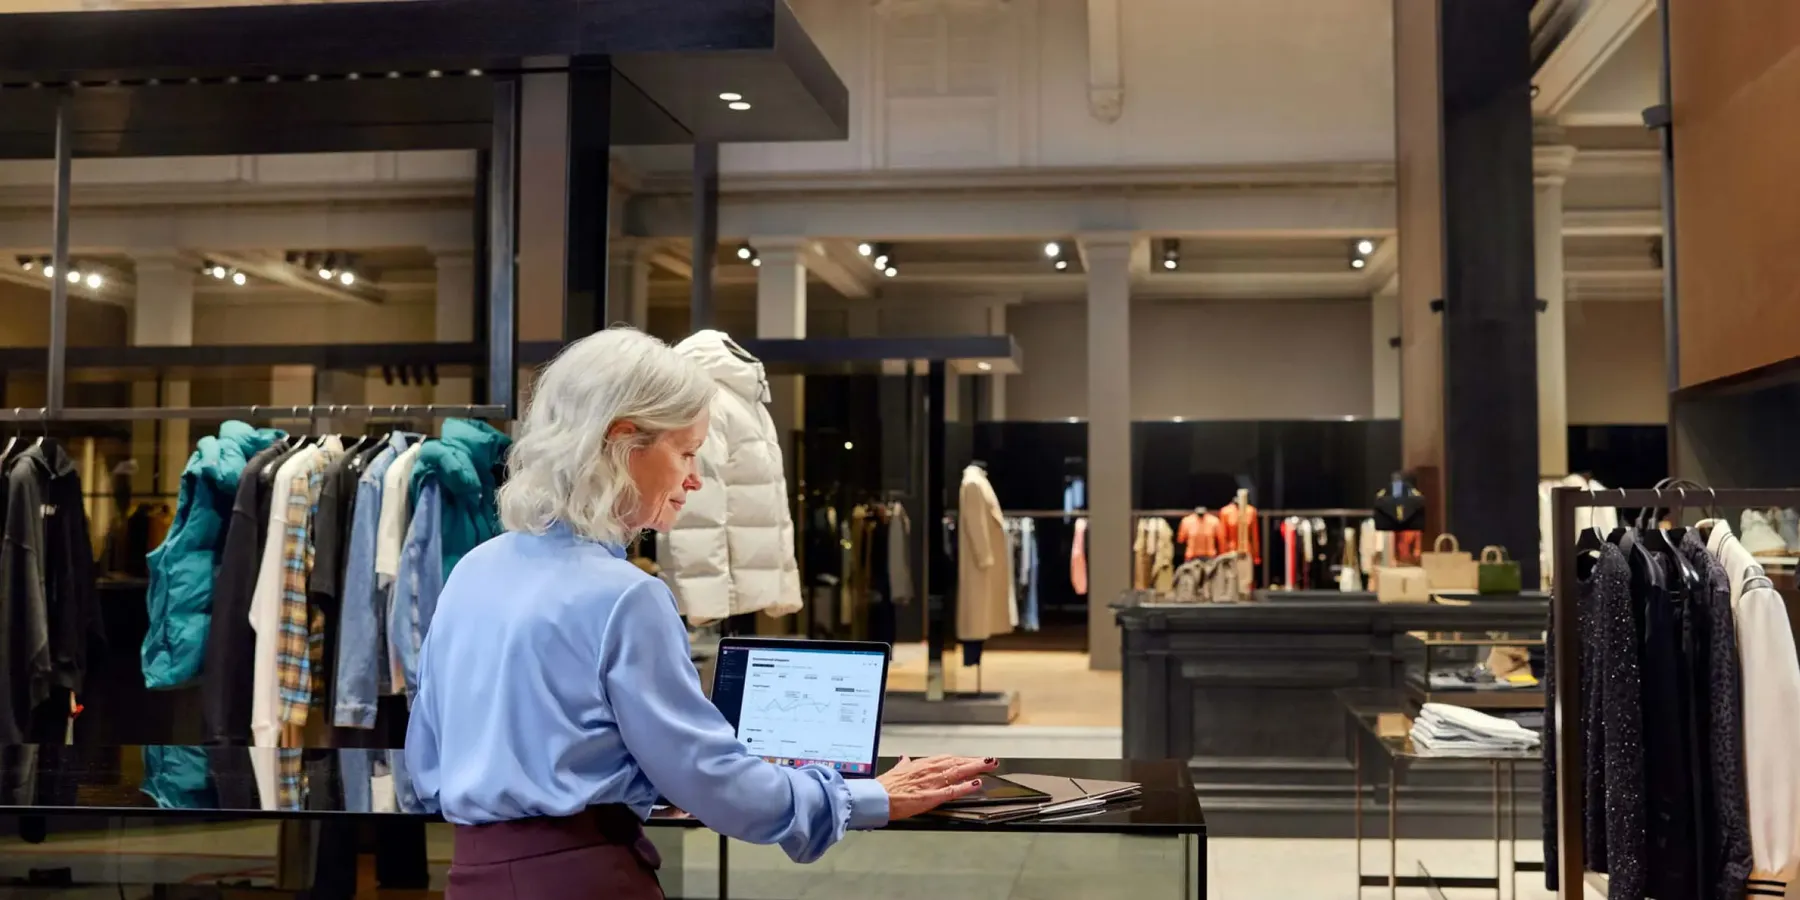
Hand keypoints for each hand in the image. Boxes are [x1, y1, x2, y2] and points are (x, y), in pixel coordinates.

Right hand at [876, 755, 998, 820]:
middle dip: (975, 761)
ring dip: (975, 769)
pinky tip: (976, 784)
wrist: (877, 797)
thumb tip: (904, 758)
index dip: (963, 759)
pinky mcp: (930, 796)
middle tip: (991, 761)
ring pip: (957, 773)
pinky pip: (951, 791)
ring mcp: (931, 783)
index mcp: (921, 765)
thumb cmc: (886, 785)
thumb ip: (904, 764)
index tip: (974, 759)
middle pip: (956, 763)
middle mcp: (929, 771)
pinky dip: (964, 787)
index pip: (947, 759)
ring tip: (990, 766)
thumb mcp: (896, 770)